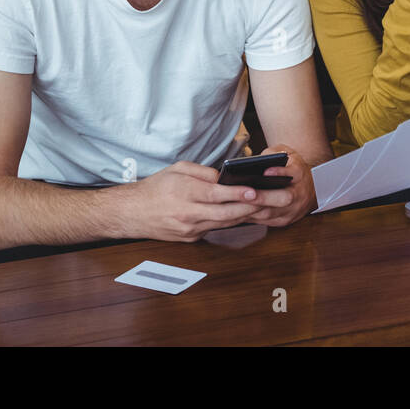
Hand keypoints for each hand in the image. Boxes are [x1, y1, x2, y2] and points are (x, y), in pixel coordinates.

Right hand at [119, 160, 262, 241]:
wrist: (131, 213)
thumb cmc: (155, 187)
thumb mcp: (177, 169)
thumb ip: (203, 172)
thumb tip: (224, 178)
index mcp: (184, 193)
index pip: (216, 195)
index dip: (237, 194)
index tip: (255, 191)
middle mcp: (189, 214)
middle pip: (227, 213)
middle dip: (255, 207)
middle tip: (278, 200)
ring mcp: (190, 229)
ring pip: (226, 222)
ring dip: (249, 215)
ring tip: (271, 206)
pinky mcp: (191, 239)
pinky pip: (216, 228)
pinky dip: (233, 221)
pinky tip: (248, 214)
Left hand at [244, 145, 316, 226]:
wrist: (309, 187)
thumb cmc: (291, 167)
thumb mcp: (286, 154)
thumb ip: (273, 154)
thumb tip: (254, 161)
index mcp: (300, 174)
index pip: (294, 173)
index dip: (281, 173)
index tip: (267, 171)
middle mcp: (299, 194)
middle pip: (284, 199)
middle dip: (263, 197)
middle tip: (246, 193)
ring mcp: (292, 210)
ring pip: (271, 213)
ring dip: (252, 209)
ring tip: (236, 203)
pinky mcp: (283, 221)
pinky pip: (265, 221)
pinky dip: (250, 216)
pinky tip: (238, 210)